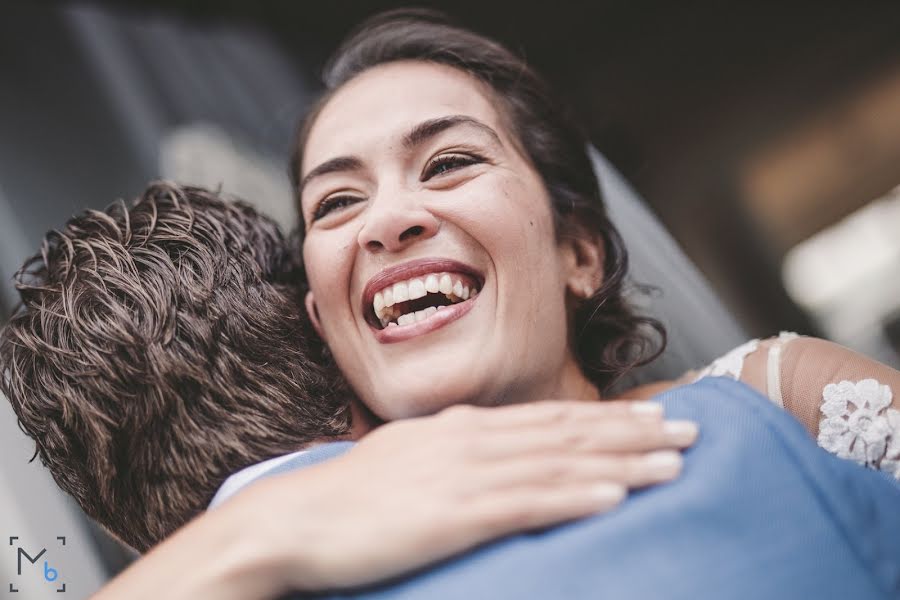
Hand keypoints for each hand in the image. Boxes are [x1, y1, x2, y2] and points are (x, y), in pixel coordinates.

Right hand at [242, 399, 697, 592]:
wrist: (296, 519)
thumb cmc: (349, 498)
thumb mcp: (408, 462)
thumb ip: (454, 456)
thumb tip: (492, 459)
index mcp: (461, 427)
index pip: (547, 418)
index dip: (605, 418)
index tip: (650, 416)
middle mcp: (471, 439)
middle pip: (567, 431)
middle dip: (633, 430)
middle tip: (689, 428)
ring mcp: (463, 474)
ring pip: (559, 461)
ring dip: (622, 460)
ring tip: (675, 459)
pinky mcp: (453, 514)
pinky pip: (526, 503)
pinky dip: (574, 496)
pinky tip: (615, 496)